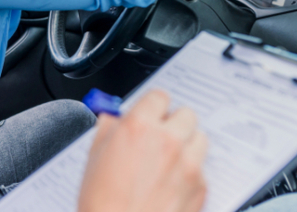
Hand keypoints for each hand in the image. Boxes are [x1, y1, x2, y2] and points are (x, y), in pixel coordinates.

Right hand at [77, 90, 207, 211]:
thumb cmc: (102, 203)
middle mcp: (168, 141)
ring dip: (187, 145)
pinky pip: (202, 169)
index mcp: (139, 127)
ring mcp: (188, 165)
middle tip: (161, 137)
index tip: (151, 114)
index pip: (159, 96)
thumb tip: (114, 119)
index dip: (153, 106)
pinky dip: (191, 174)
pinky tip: (172, 186)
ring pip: (200, 139)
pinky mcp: (201, 188)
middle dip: (174, 124)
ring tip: (169, 161)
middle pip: (186, 114)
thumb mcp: (94, 157)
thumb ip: (109, 130)